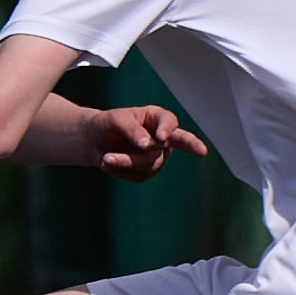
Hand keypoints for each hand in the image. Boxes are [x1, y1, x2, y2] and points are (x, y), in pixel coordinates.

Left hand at [87, 104, 207, 182]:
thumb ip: (132, 129)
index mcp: (157, 118)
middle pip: (175, 143)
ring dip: (125, 162)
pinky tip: (108, 162)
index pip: (169, 122)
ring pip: (149, 164)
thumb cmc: (108, 124)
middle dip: (185, 146)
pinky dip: (120, 171)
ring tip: (106, 158)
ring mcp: (157, 156)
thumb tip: (148, 145)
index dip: (167, 129)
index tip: (161, 137)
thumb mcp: (115, 120)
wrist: (95, 140)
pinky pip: (138, 176)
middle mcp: (163, 137)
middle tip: (201, 151)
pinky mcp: (147, 172)